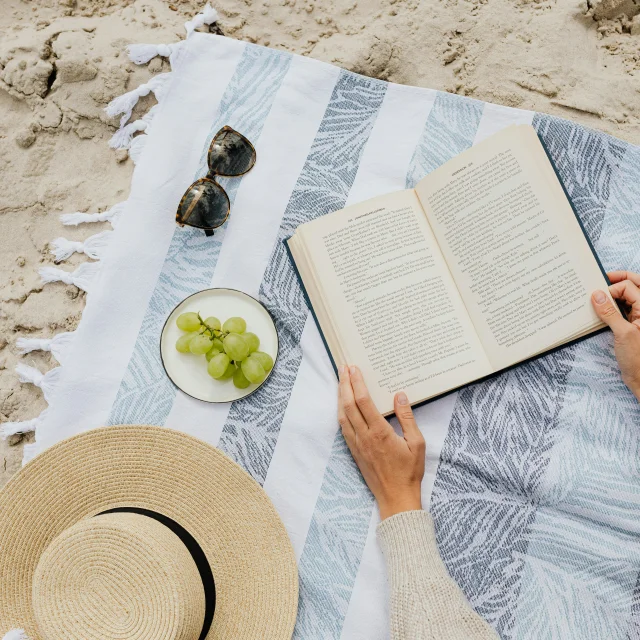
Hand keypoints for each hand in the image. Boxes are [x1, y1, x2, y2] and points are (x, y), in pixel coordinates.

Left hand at [337, 365, 424, 519]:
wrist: (396, 498)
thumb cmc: (409, 472)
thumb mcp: (417, 443)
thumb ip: (407, 418)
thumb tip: (400, 396)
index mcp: (379, 432)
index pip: (363, 401)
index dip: (357, 383)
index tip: (354, 369)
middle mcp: (364, 436)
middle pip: (348, 405)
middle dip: (344, 384)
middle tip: (343, 367)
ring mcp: (357, 444)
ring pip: (342, 415)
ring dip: (339, 396)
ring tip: (340, 381)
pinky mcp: (354, 451)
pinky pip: (343, 427)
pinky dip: (340, 412)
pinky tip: (341, 405)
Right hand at [592, 270, 639, 400]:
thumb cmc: (639, 360)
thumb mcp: (622, 333)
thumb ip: (609, 312)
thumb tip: (596, 295)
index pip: (629, 287)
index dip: (612, 289)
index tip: (596, 296)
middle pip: (633, 286)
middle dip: (617, 282)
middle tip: (599, 280)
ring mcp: (639, 318)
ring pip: (627, 297)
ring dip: (612, 296)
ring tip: (596, 297)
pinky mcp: (633, 326)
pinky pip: (622, 310)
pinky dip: (611, 308)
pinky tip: (600, 311)